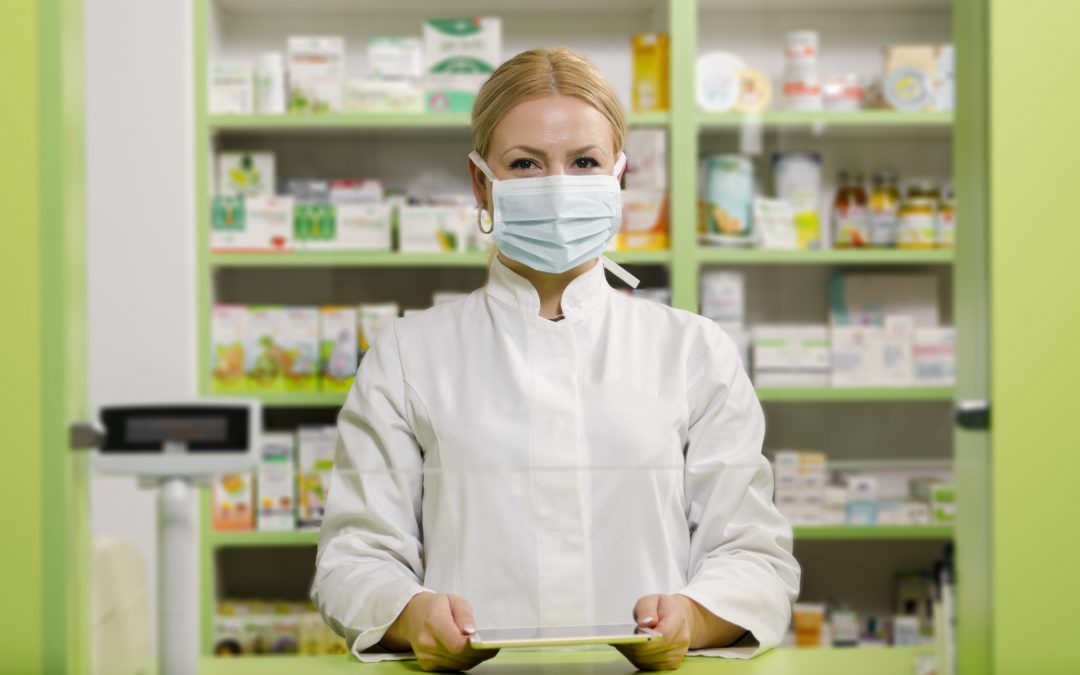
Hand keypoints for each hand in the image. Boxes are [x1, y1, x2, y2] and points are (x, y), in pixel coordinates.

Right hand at [381, 592, 497, 671]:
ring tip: (477, 647)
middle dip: (478, 653)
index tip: (486, 643)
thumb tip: (471, 632)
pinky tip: (464, 651)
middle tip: (489, 646)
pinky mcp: (427, 664)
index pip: (457, 644)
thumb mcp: (454, 601)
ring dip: (472, 658)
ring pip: (458, 665)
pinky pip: (452, 668)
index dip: (475, 647)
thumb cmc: (435, 606)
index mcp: (434, 622)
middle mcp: (427, 642)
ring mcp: (425, 656)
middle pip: (460, 657)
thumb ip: (465, 616)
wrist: (412, 615)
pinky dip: (462, 661)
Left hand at [615, 594, 694, 670]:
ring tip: (626, 643)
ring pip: (651, 661)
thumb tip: (644, 624)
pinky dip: (639, 659)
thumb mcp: (651, 599)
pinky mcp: (672, 663)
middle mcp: (681, 639)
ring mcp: (678, 653)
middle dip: (635, 646)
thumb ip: (646, 609)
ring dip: (635, 654)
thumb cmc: (662, 608)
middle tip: (622, 638)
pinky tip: (632, 650)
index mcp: (678, 619)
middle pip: (654, 651)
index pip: (663, 635)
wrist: (678, 616)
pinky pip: (651, 666)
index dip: (645, 638)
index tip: (632, 633)